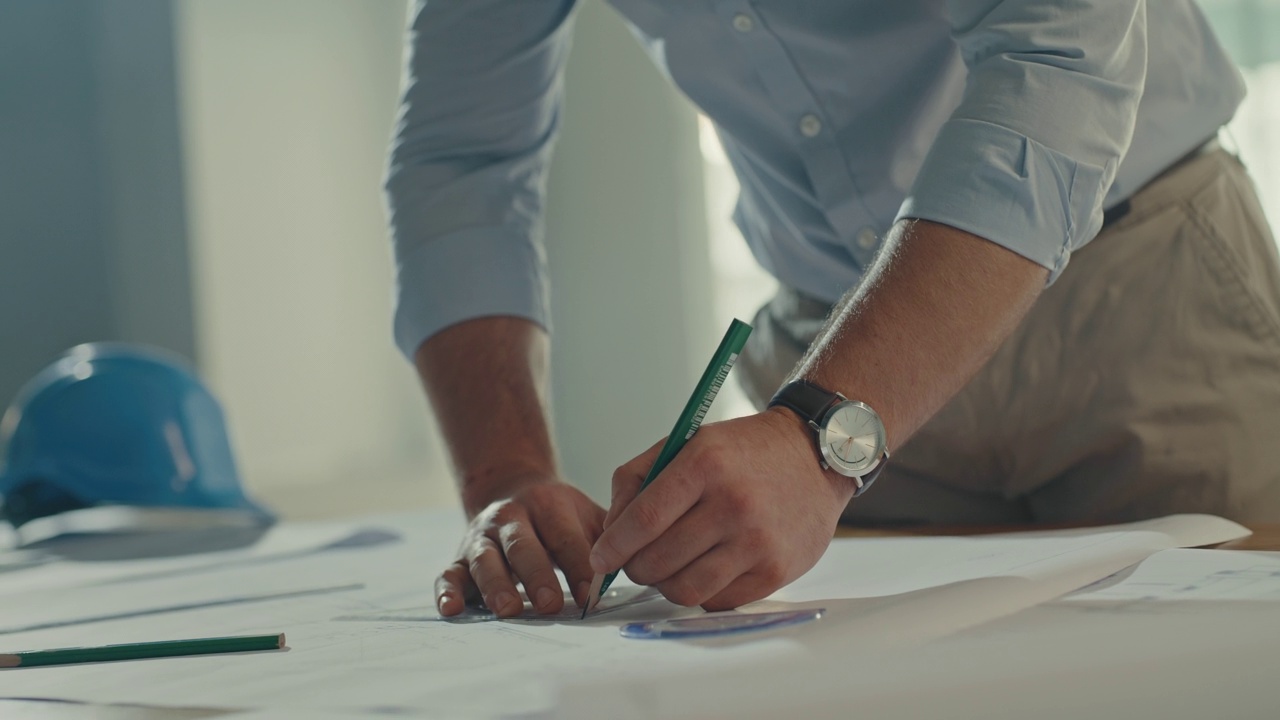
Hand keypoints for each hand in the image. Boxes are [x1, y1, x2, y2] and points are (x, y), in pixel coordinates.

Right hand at [436, 480, 604, 617]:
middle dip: (537, 575)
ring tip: (509, 609)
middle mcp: (510, 517)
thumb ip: (609, 537)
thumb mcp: (587, 515)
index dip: (579, 565)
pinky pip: (449, 573)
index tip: (592, 595)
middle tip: (552, 604)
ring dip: (496, 585)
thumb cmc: (561, 516)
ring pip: (485, 559)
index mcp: (548, 505)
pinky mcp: (460, 557)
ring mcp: (481, 537)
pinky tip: (452, 610)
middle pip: (522, 545)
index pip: (565, 536)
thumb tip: (637, 565)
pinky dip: (447, 592)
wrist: (513, 489)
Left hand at [590, 408, 855, 610]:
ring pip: (685, 589)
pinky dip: (700, 591)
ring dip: (665, 584)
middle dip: (636, 567)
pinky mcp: (776, 571)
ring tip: (668, 566)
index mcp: (706, 464)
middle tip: (636, 560)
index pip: (644, 519)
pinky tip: (703, 568)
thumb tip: (610, 533)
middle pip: (659, 561)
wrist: (815, 456)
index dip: (614, 546)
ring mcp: (757, 541)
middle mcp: (734, 504)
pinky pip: (717, 600)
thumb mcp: (687, 442)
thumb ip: (637, 480)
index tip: (600, 558)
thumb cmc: (742, 451)